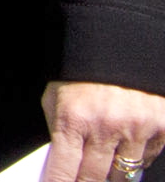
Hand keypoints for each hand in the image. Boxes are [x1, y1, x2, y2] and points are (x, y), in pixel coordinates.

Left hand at [43, 79, 164, 180]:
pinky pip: (148, 158)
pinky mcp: (159, 126)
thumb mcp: (56, 96)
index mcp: (73, 117)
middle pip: (94, 178)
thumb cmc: (80, 72)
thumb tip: (61, 163)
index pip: (64, 169)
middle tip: (82, 180)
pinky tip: (126, 145)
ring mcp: (136, 129)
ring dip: (112, 174)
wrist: (116, 42)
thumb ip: (58, 130)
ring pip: (123, 173)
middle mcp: (105, 126)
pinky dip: (137, 158)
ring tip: (103, 163)